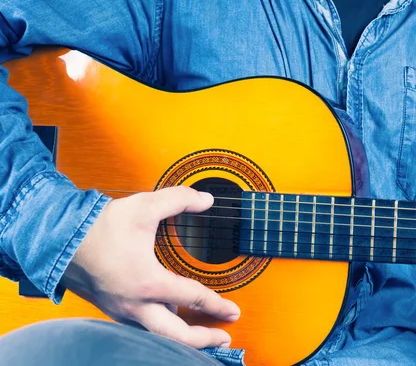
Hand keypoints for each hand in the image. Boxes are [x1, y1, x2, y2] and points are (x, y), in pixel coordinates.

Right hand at [60, 186, 239, 347]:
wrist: (59, 240)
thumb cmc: (99, 227)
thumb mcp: (145, 206)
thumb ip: (180, 199)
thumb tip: (207, 199)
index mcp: (149, 283)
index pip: (194, 298)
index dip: (218, 305)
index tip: (233, 311)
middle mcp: (136, 304)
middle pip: (177, 335)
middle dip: (203, 339)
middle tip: (223, 338)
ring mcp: (121, 310)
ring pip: (157, 335)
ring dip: (180, 336)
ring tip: (199, 332)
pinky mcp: (111, 308)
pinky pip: (140, 327)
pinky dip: (159, 328)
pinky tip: (166, 317)